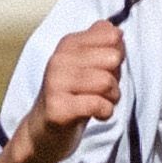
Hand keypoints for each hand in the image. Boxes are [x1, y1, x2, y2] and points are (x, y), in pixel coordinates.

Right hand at [17, 21, 123, 162]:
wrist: (43, 131)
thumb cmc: (73, 96)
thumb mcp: (87, 64)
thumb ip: (103, 44)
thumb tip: (117, 32)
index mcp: (68, 44)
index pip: (112, 36)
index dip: (118, 55)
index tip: (104, 69)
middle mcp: (59, 60)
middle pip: (112, 58)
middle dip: (116, 77)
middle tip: (102, 90)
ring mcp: (56, 84)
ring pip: (107, 82)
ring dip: (112, 97)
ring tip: (100, 103)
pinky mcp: (58, 108)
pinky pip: (98, 104)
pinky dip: (106, 112)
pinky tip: (97, 115)